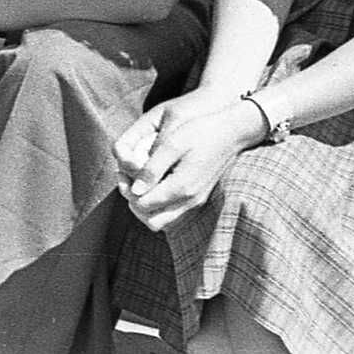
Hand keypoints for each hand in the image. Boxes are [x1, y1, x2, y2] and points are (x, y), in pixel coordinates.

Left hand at [114, 89, 262, 231]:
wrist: (230, 133)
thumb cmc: (199, 132)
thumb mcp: (172, 144)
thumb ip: (152, 169)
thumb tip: (135, 191)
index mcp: (181, 187)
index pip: (145, 205)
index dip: (129, 193)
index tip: (123, 176)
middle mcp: (190, 200)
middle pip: (153, 221)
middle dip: (136, 205)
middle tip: (128, 183)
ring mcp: (196, 201)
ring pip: (164, 221)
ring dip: (147, 208)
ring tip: (138, 184)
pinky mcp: (198, 198)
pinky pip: (173, 214)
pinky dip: (160, 205)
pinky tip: (154, 184)